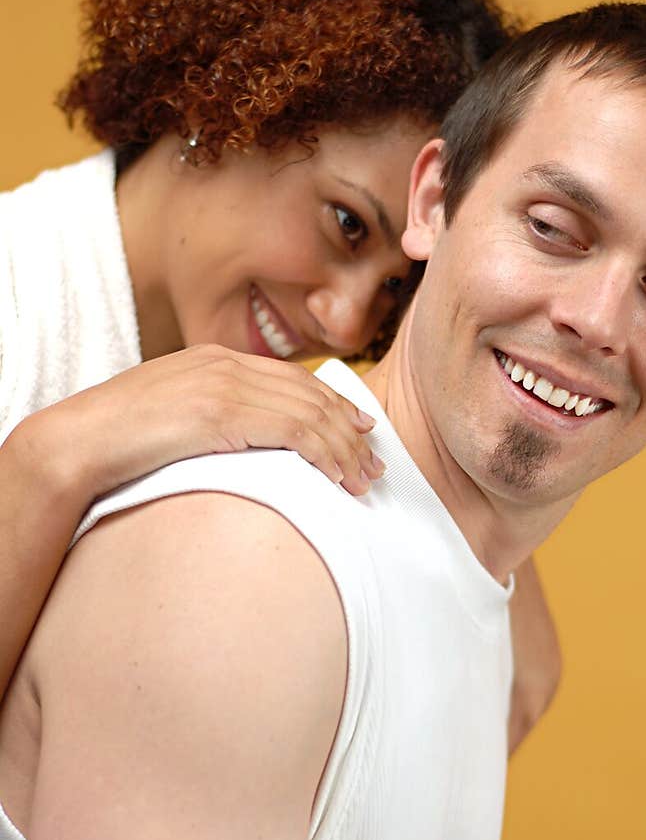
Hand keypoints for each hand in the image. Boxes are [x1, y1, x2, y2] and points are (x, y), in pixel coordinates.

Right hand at [23, 345, 384, 501]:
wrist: (78, 440)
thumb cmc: (117, 439)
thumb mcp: (172, 416)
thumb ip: (211, 417)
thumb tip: (241, 442)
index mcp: (215, 359)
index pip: (292, 379)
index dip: (332, 404)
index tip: (358, 429)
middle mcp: (226, 365)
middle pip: (310, 396)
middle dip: (348, 431)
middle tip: (374, 462)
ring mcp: (225, 386)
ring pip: (310, 416)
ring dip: (345, 451)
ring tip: (364, 479)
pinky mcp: (223, 414)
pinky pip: (294, 433)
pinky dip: (326, 456)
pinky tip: (339, 478)